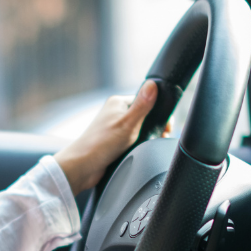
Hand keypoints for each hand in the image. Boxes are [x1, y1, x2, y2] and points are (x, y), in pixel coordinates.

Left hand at [53, 80, 170, 194]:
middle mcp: (115, 113)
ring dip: (145, 137)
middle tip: (159, 136)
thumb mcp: (127, 123)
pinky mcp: (113, 142)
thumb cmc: (100, 144)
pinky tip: (138, 151)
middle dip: (153, 127)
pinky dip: (137, 146)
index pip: (146, 100)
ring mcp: (114, 128)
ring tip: (147, 144)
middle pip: (144, 116)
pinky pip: (132, 141)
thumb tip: (152, 84)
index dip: (158, 112)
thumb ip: (142, 105)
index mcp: (117, 103)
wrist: (83, 167)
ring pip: (139, 130)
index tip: (167, 125)